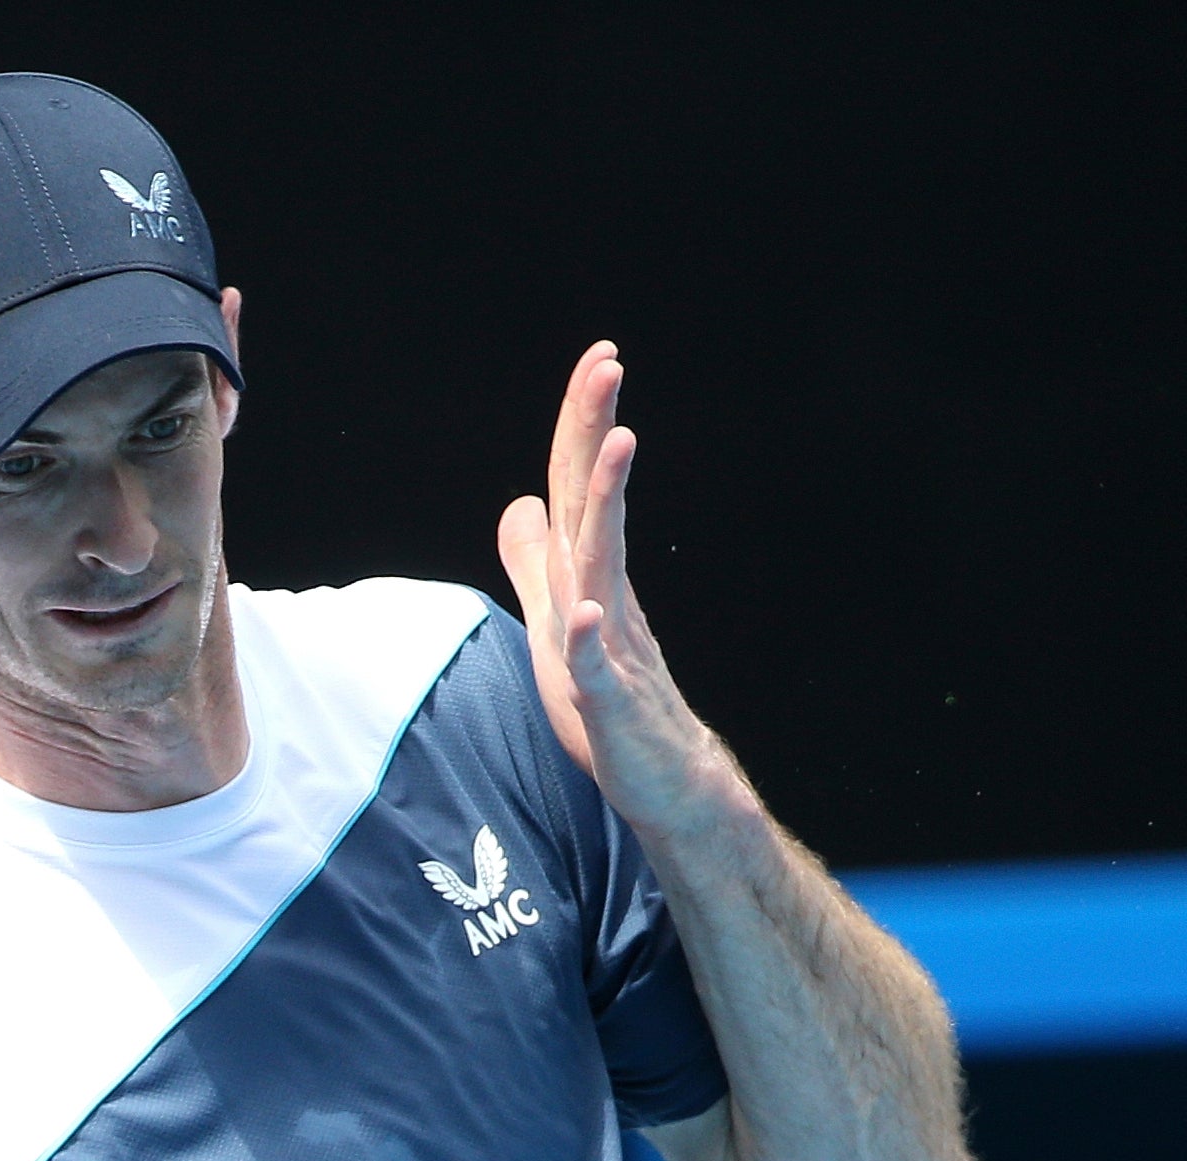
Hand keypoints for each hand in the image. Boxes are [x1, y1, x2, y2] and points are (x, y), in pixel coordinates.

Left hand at [494, 343, 736, 834]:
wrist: (665, 778)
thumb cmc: (610, 701)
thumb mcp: (555, 621)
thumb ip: (537, 564)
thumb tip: (520, 505)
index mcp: (586, 573)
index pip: (577, 485)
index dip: (581, 423)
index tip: (601, 355)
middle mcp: (603, 594)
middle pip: (594, 502)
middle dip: (596, 432)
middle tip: (610, 364)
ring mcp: (611, 646)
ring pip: (603, 566)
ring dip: (608, 506)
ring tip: (618, 443)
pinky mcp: (609, 703)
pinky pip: (597, 669)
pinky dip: (588, 641)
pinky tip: (583, 613)